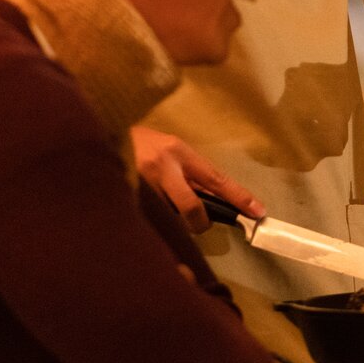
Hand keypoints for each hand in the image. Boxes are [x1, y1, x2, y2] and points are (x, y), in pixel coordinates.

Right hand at [130, 125, 262, 231]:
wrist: (105, 136)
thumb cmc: (142, 143)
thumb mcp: (171, 150)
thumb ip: (190, 174)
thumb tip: (212, 201)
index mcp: (179, 152)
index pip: (216, 178)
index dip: (238, 197)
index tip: (258, 211)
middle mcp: (163, 167)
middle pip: (191, 206)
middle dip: (200, 222)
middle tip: (201, 225)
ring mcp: (142, 183)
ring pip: (169, 216)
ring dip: (173, 221)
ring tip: (164, 211)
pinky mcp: (125, 196)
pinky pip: (149, 217)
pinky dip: (154, 221)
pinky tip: (147, 214)